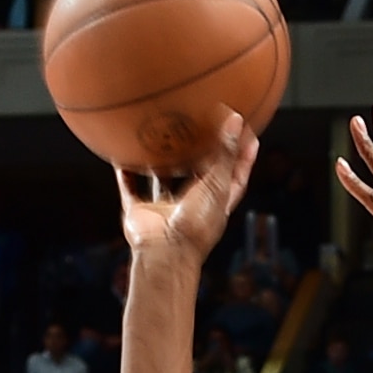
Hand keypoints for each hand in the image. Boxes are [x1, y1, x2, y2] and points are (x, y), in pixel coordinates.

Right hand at [117, 111, 256, 264]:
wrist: (164, 252)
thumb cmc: (196, 225)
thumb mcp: (216, 185)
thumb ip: (225, 153)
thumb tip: (236, 119)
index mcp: (215, 205)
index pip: (234, 177)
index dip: (243, 157)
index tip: (250, 135)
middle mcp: (190, 206)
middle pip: (198, 176)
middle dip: (200, 155)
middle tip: (203, 127)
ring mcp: (164, 210)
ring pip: (162, 180)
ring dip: (160, 162)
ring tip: (161, 136)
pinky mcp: (141, 212)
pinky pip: (130, 188)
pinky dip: (126, 174)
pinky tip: (122, 156)